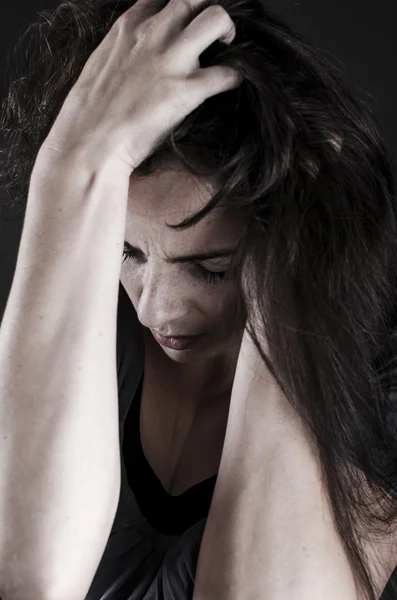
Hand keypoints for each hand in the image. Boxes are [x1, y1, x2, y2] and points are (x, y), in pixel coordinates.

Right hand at [39, 0, 242, 174]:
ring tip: (226, 49)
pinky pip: (226, 73)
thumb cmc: (88, 116)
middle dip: (207, 12)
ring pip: (216, 19)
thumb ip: (123, 52)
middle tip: (213, 34)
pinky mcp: (186, 91)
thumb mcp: (100, 67)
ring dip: (227, 31)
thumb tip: (134, 59)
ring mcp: (170, 61)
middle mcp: (151, 35)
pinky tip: (229, 85)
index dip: (178, 11)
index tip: (184, 25)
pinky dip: (233, 78)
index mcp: (128, 28)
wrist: (88, 145)